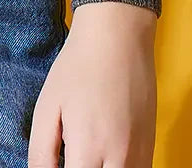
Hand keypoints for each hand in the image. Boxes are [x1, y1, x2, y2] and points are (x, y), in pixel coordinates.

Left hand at [28, 1, 157, 166]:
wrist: (117, 36)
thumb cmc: (78, 67)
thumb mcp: (47, 108)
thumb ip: (41, 154)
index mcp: (89, 149)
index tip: (59, 164)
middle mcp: (120, 158)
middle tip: (71, 158)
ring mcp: (140, 154)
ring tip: (86, 153)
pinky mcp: (150, 147)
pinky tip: (102, 157)